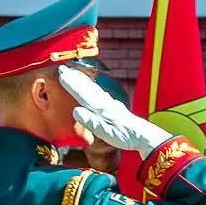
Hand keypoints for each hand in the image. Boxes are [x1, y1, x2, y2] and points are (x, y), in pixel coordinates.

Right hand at [57, 64, 172, 155]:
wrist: (143, 135)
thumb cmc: (125, 136)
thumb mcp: (106, 133)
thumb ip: (91, 122)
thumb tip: (76, 110)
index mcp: (101, 109)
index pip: (83, 94)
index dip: (72, 84)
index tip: (62, 74)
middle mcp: (105, 103)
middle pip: (87, 87)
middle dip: (75, 78)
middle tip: (63, 68)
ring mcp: (110, 104)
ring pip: (93, 88)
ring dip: (82, 80)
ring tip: (74, 73)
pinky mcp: (114, 107)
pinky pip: (99, 93)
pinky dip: (93, 87)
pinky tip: (93, 87)